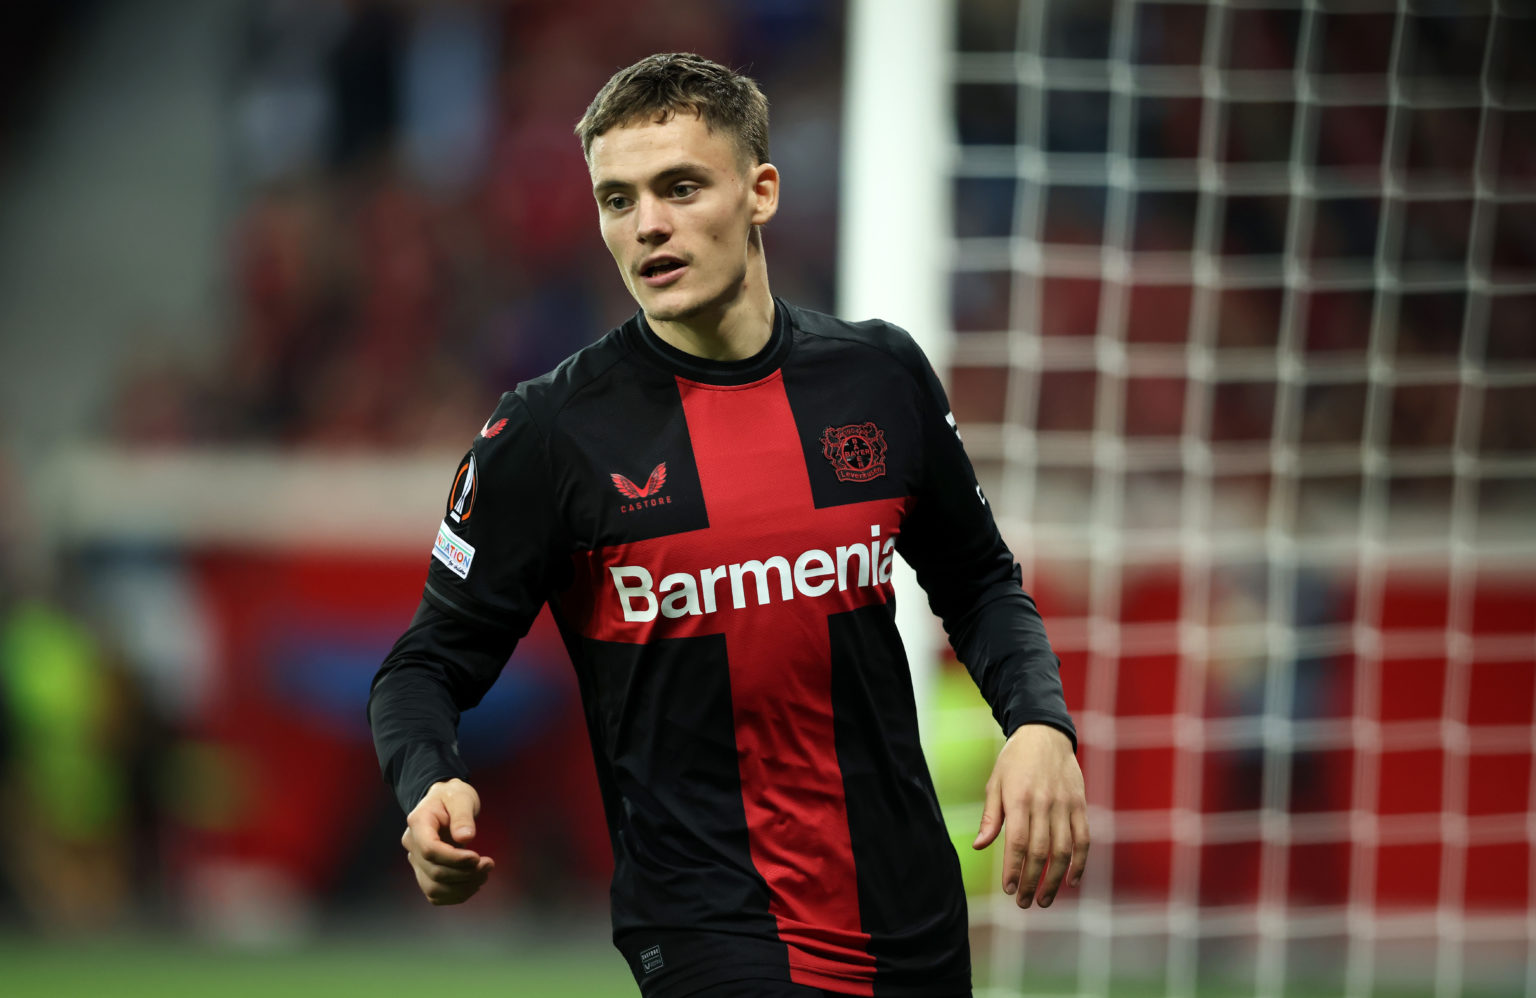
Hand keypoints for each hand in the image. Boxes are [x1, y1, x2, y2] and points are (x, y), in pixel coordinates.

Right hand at [402, 778, 494, 904]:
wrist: (444, 802)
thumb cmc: (453, 797)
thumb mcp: (461, 797)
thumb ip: (463, 815)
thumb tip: (466, 838)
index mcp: (418, 823)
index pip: (430, 850)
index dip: (454, 859)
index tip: (477, 857)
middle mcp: (412, 844)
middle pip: (434, 872)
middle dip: (465, 873)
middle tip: (488, 864)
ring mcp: (416, 861)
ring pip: (434, 888)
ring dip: (463, 887)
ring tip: (484, 874)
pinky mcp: (424, 873)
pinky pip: (436, 894)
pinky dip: (456, 894)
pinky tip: (474, 883)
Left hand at [971, 724, 1088, 908]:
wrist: (1045, 734)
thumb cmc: (1014, 761)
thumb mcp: (995, 783)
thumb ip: (990, 817)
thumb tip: (978, 846)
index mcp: (1019, 799)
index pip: (1018, 842)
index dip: (1015, 869)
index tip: (1009, 890)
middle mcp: (1044, 803)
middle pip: (1041, 851)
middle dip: (1033, 882)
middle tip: (1025, 903)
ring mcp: (1065, 805)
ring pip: (1064, 850)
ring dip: (1055, 879)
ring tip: (1045, 900)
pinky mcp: (1080, 805)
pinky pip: (1084, 839)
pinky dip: (1080, 863)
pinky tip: (1072, 882)